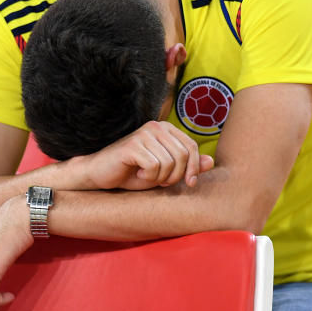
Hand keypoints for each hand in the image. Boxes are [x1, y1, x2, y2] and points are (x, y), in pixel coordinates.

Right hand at [79, 121, 214, 190]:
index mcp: (166, 129)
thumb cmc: (133, 174)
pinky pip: (154, 166)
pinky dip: (148, 177)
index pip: (192, 147)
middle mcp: (156, 126)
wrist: (101, 175)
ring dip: (160, 178)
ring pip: (169, 163)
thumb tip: (211, 162)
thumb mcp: (165, 173)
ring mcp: (144, 133)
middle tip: (160, 181)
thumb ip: (187, 166)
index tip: (188, 184)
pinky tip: (136, 174)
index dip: (194, 168)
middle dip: (176, 176)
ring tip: (146, 177)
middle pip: (183, 155)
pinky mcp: (133, 144)